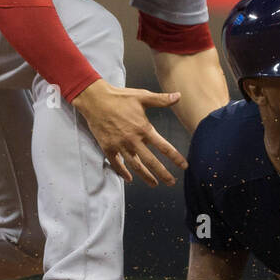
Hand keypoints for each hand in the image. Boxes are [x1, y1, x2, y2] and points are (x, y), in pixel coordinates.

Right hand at [71, 79, 187, 185]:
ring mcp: (119, 145)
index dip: (175, 157)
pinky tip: (129, 179)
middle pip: (151, 161)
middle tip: (172, 182)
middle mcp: (133, 140)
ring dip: (145, 176)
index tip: (184, 166)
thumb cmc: (120, 98)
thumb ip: (161, 100)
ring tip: (154, 184)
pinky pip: (116, 163)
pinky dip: (122, 172)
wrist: (95, 100)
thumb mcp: (142, 96)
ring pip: (134, 165)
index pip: (164, 147)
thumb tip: (178, 96)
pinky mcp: (107, 147)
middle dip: (162, 173)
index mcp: (144, 129)